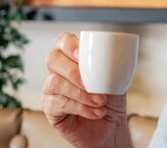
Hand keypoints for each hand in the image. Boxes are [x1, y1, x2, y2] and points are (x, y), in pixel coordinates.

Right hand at [41, 32, 128, 147]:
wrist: (111, 125)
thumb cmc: (110, 98)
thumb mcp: (116, 77)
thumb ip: (110, 64)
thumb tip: (115, 54)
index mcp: (73, 57)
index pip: (63, 41)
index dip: (68, 44)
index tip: (81, 54)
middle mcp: (58, 70)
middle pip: (53, 59)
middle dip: (73, 71)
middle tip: (91, 84)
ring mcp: (51, 89)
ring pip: (54, 83)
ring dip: (80, 93)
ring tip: (100, 101)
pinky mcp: (50, 108)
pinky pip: (58, 104)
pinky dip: (80, 108)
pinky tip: (95, 112)